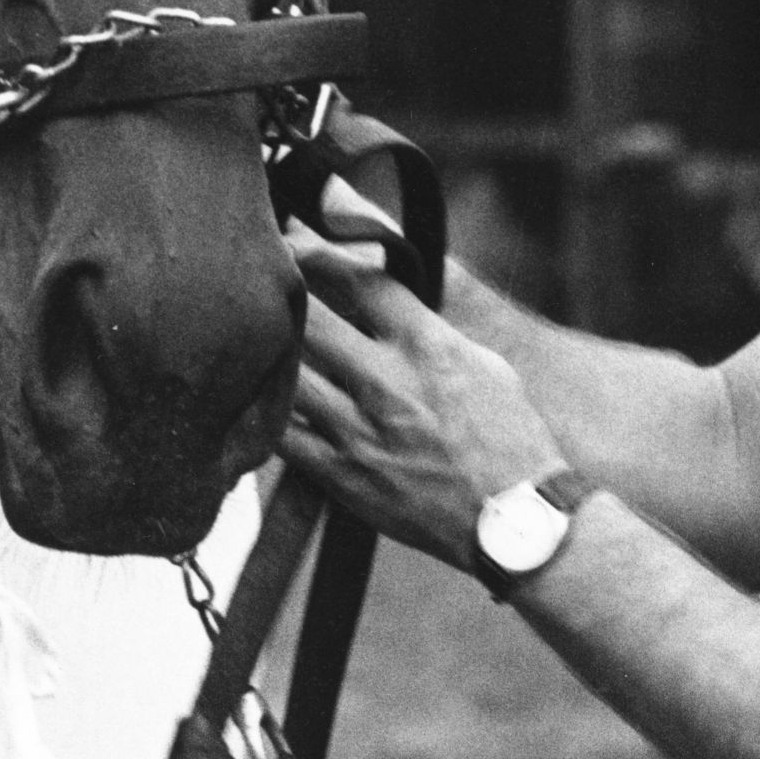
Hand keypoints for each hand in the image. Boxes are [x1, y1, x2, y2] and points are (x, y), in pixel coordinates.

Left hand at [281, 225, 565, 569]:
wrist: (512, 522)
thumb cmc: (510, 441)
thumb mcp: (486, 365)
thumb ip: (433, 327)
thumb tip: (391, 296)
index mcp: (429, 347)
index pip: (361, 279)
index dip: (320, 249)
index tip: (298, 236)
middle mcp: (389, 383)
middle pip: (311, 317)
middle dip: (281, 285)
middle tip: (260, 271)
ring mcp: (361, 431)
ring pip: (287, 373)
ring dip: (267, 347)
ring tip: (247, 330)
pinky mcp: (342, 475)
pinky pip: (281, 435)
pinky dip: (265, 410)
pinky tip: (255, 394)